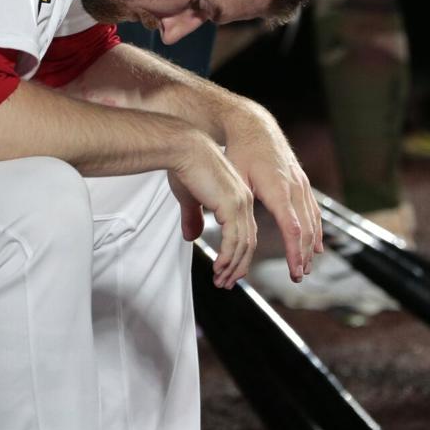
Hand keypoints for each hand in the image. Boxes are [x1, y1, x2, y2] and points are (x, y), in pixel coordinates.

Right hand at [169, 130, 256, 287]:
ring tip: (221, 280)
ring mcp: (240, 204)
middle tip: (226, 282)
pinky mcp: (231, 206)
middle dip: (237, 266)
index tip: (229, 271)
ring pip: (243, 246)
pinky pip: (233, 240)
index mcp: (238, 197)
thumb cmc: (183, 165)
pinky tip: (219, 267)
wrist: (181, 148)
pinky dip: (228, 258)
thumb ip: (193, 217)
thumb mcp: (190, 198)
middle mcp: (244, 201)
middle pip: (247, 243)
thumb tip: (190, 235)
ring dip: (232, 266)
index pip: (245, 233)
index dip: (238, 255)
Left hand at [222, 102, 321, 282]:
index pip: (291, 227)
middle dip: (302, 254)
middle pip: (305, 228)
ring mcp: (299, 182)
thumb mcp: (228, 178)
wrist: (254, 124)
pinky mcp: (300, 180)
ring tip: (306, 266)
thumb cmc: (239, 150)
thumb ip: (212, 209)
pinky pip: (313, 209)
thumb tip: (190, 236)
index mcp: (276, 187)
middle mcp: (293, 186)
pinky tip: (315, 244)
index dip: (293, 252)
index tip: (293, 271)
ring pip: (312, 219)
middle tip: (298, 276)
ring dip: (310, 245)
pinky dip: (315, 229)